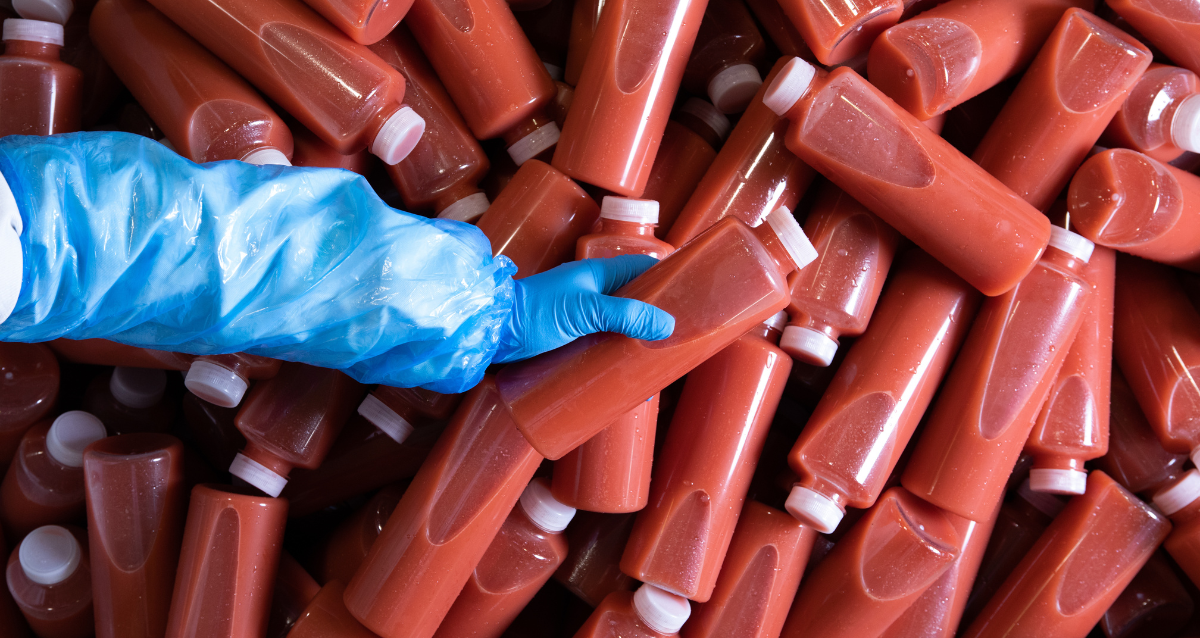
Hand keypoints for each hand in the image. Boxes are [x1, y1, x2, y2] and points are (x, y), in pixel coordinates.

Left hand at [494, 255, 674, 363]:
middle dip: (656, 319)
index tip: (692, 296)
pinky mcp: (570, 341)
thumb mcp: (585, 311)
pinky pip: (602, 346)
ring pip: (619, 327)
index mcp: (598, 274)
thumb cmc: (535, 312)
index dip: (667, 279)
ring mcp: (581, 318)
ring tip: (659, 365)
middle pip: (635, 301)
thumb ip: (625, 315)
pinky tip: (627, 376)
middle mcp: (592, 294)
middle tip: (679, 341)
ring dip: (637, 342)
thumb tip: (667, 325)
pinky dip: (617, 358)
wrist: (492, 333)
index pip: (643, 269)